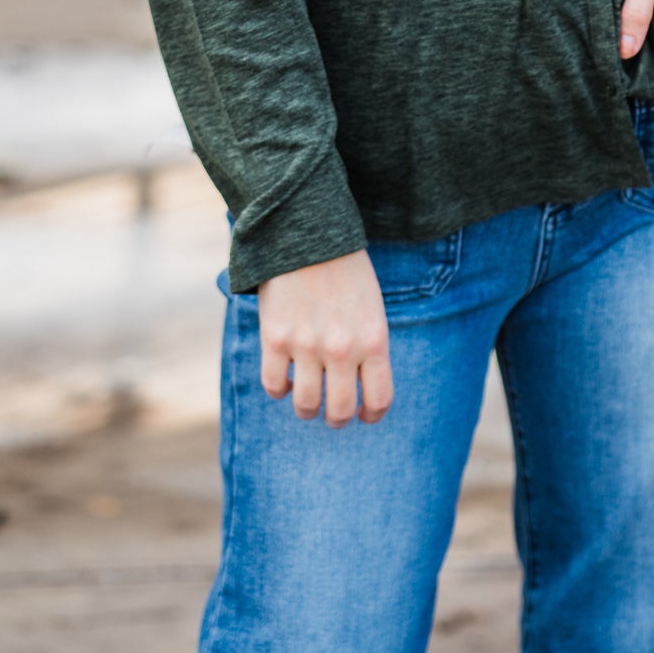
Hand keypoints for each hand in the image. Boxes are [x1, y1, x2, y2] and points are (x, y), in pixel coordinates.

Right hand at [258, 249, 392, 427]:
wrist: (307, 233)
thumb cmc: (345, 269)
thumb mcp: (371, 306)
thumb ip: (368, 345)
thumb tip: (360, 384)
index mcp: (374, 339)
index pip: (379, 400)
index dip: (371, 415)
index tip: (364, 415)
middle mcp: (342, 348)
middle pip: (340, 412)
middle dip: (336, 419)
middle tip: (331, 413)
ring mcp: (307, 345)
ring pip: (306, 405)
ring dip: (307, 409)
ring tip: (306, 399)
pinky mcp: (275, 338)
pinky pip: (273, 385)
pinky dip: (278, 388)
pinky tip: (284, 377)